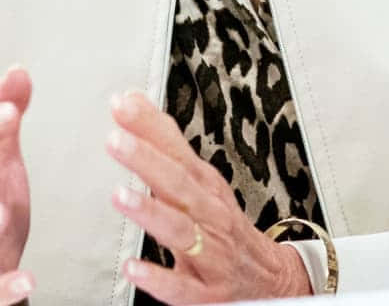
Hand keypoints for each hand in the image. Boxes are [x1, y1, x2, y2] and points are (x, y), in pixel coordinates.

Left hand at [105, 90, 312, 302]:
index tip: (123, 106)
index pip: (177, 152)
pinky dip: (158, 278)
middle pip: (179, 185)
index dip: (150, 129)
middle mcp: (209, 217)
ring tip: (120, 195)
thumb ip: (162, 141)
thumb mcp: (200, 180)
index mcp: (205, 188)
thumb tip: (129, 101)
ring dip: (151, 213)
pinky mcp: (206, 293)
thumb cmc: (224, 225)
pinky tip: (133, 268)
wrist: (271, 280)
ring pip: (181, 232)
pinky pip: (182, 288)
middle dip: (148, 161)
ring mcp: (210, 255)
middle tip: (117, 140)